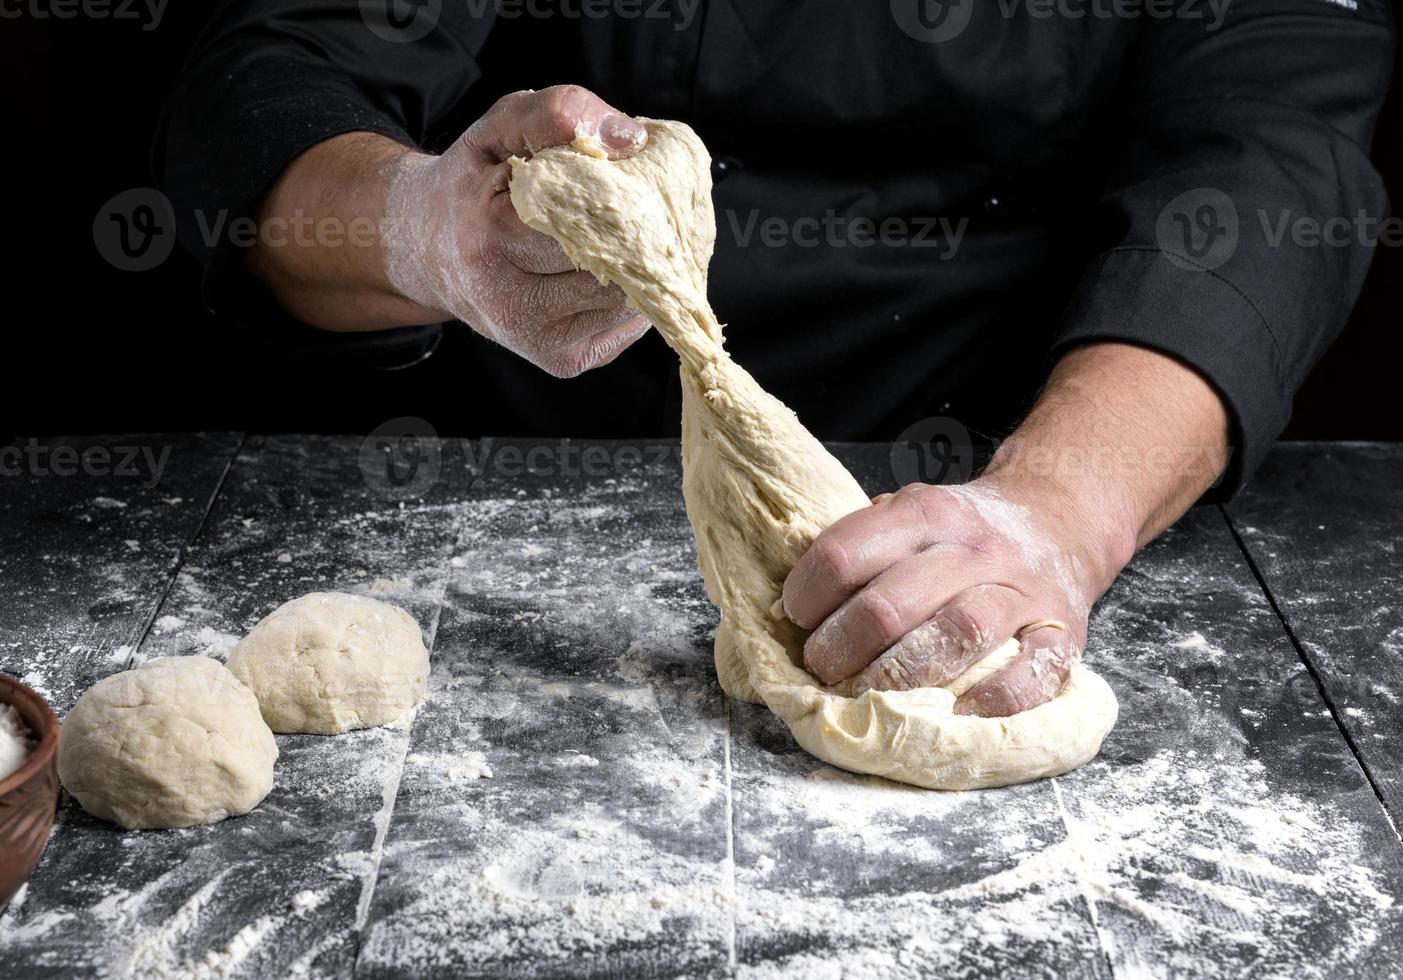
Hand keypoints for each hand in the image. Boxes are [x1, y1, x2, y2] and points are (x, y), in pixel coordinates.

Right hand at [381, 85, 651, 376]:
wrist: (429, 249)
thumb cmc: (475, 182)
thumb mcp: (500, 126)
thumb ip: (557, 115)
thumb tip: (629, 139)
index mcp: (492, 236)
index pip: (591, 221)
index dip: (624, 198)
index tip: (633, 177)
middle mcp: (509, 300)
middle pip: (617, 266)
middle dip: (640, 234)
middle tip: (641, 207)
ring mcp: (537, 338)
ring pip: (630, 300)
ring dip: (642, 267)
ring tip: (625, 237)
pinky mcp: (562, 361)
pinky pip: (628, 326)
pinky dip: (633, 295)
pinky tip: (611, 271)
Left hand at [782, 476, 1124, 716]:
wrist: (1058, 522)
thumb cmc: (960, 535)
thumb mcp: (910, 515)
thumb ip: (861, 548)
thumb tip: (785, 607)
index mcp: (925, 512)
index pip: (847, 552)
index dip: (808, 593)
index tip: (795, 619)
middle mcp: (973, 548)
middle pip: (892, 603)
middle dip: (842, 646)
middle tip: (822, 668)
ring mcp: (1021, 591)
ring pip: (958, 634)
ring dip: (900, 676)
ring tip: (868, 697)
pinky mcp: (1062, 633)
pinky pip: (1032, 672)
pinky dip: (994, 700)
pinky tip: (956, 715)